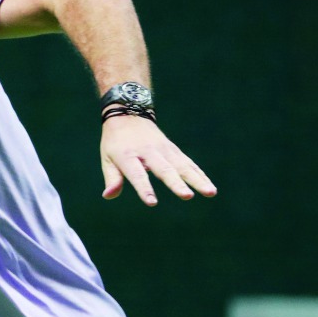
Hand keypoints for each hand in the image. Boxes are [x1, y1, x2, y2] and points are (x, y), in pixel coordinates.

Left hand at [100, 114, 216, 205]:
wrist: (129, 114)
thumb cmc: (115, 142)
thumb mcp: (107, 158)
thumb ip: (112, 178)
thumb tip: (108, 196)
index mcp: (128, 155)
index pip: (137, 174)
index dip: (144, 188)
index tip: (152, 202)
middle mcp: (148, 152)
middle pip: (164, 169)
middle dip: (176, 183)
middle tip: (187, 196)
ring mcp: (164, 150)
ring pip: (182, 166)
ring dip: (197, 179)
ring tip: (210, 192)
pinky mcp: (173, 150)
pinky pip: (188, 163)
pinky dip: (199, 174)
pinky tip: (209, 186)